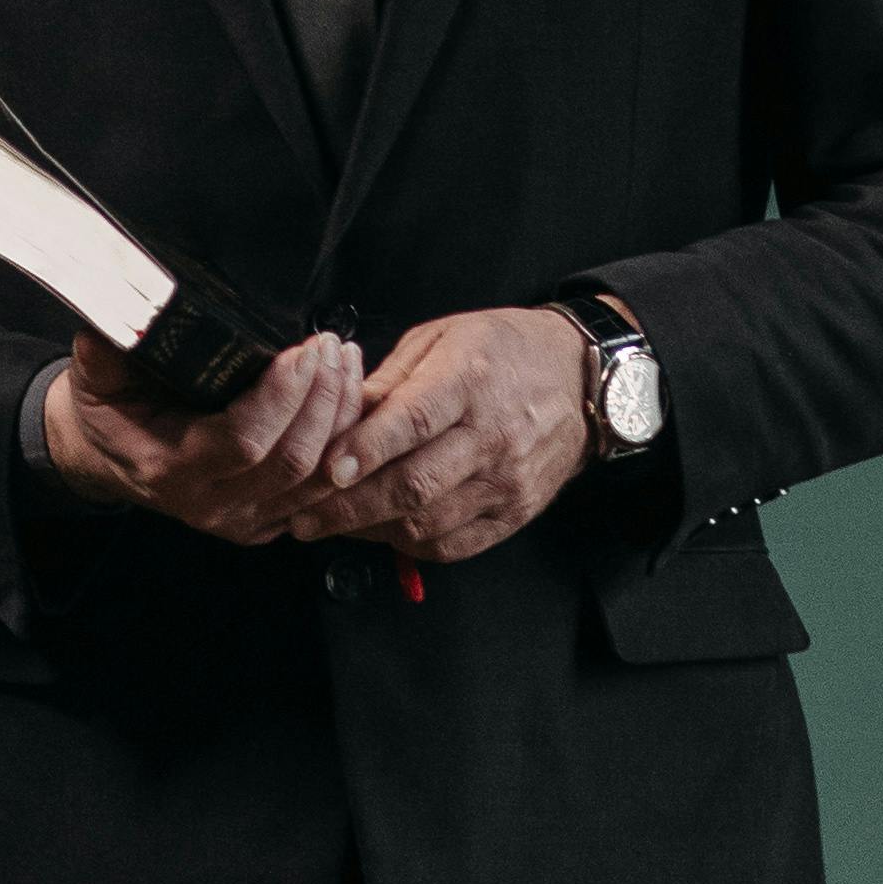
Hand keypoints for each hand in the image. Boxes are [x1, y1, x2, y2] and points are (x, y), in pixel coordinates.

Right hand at [43, 328, 367, 542]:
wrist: (110, 458)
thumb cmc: (112, 410)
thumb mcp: (95, 377)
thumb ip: (108, 350)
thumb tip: (123, 315)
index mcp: (169, 469)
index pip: (243, 441)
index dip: (281, 397)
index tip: (302, 350)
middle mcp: (210, 504)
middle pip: (292, 461)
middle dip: (322, 398)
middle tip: (329, 345)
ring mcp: (243, 520)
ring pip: (319, 478)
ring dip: (342, 416)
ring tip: (344, 360)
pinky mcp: (267, 521)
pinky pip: (324, 490)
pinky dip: (344, 442)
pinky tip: (347, 396)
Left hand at [285, 307, 589, 566]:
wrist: (580, 380)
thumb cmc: (501, 351)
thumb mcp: (442, 338)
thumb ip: (388, 380)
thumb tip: (336, 417)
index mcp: (471, 380)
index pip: (413, 421)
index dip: (366, 448)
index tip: (326, 468)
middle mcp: (493, 435)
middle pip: (414, 485)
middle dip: (350, 507)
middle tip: (302, 516)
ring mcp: (507, 481)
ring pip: (428, 523)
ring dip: (371, 530)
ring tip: (331, 526)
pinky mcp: (515, 513)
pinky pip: (453, 544)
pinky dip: (409, 545)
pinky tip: (381, 530)